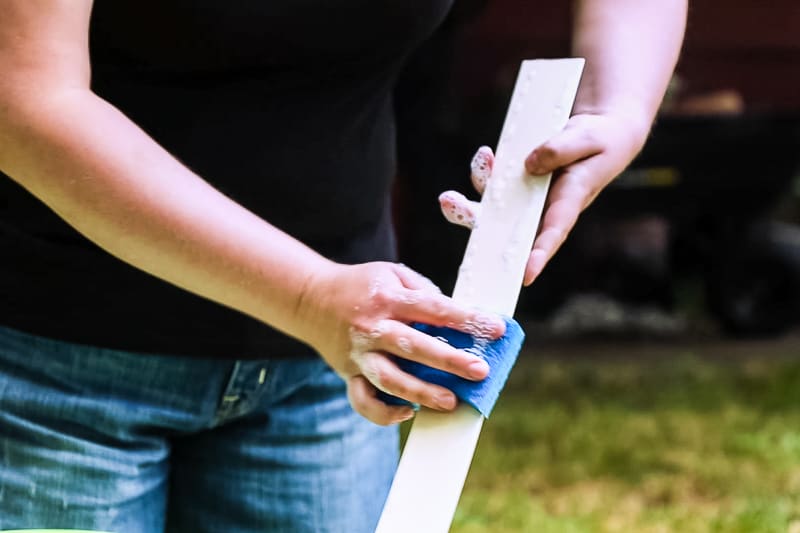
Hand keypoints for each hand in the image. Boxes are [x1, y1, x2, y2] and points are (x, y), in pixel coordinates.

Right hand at [298, 261, 505, 424]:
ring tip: (450, 401)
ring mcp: (360, 354)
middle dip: (449, 360)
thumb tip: (455, 317)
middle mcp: (372, 327)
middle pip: (413, 346)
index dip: (466, 319)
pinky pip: (364, 400)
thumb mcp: (391, 273)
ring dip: (421, 392)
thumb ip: (423, 290)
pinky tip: (408, 413)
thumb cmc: (361, 284)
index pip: (433, 309)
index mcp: (388, 298)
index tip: (497, 328)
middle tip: (480, 370)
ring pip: (390, 379)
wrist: (310, 298)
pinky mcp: (349, 374)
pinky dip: (383, 412)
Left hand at [440, 112, 647, 284]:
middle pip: (510, 228)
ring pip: (495, 207)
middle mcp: (544, 205)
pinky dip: (485, 171)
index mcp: (570, 202)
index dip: (540, 254)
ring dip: (470, 203)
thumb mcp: (589, 138)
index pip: (553, 232)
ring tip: (448, 197)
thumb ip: (561, 150)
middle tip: (454, 216)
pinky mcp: (520, 179)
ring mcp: (529, 194)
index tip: (526, 275)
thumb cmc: (602, 140)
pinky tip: (485, 155)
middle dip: (480, 230)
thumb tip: (528, 166)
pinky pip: (496, 180)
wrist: (602, 128)